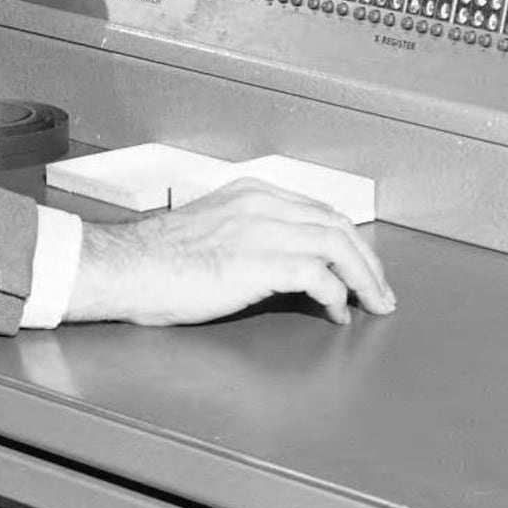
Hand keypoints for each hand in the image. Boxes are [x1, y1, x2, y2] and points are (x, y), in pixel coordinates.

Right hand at [64, 178, 395, 329]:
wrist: (128, 269)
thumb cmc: (156, 261)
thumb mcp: (211, 235)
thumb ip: (248, 240)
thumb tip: (279, 271)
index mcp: (251, 194)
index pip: (317, 211)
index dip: (347, 241)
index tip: (358, 265)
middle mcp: (263, 204)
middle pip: (338, 225)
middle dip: (367, 260)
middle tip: (379, 290)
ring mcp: (264, 229)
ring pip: (339, 245)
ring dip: (364, 278)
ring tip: (373, 303)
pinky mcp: (262, 260)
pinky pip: (320, 275)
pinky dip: (336, 295)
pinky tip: (336, 313)